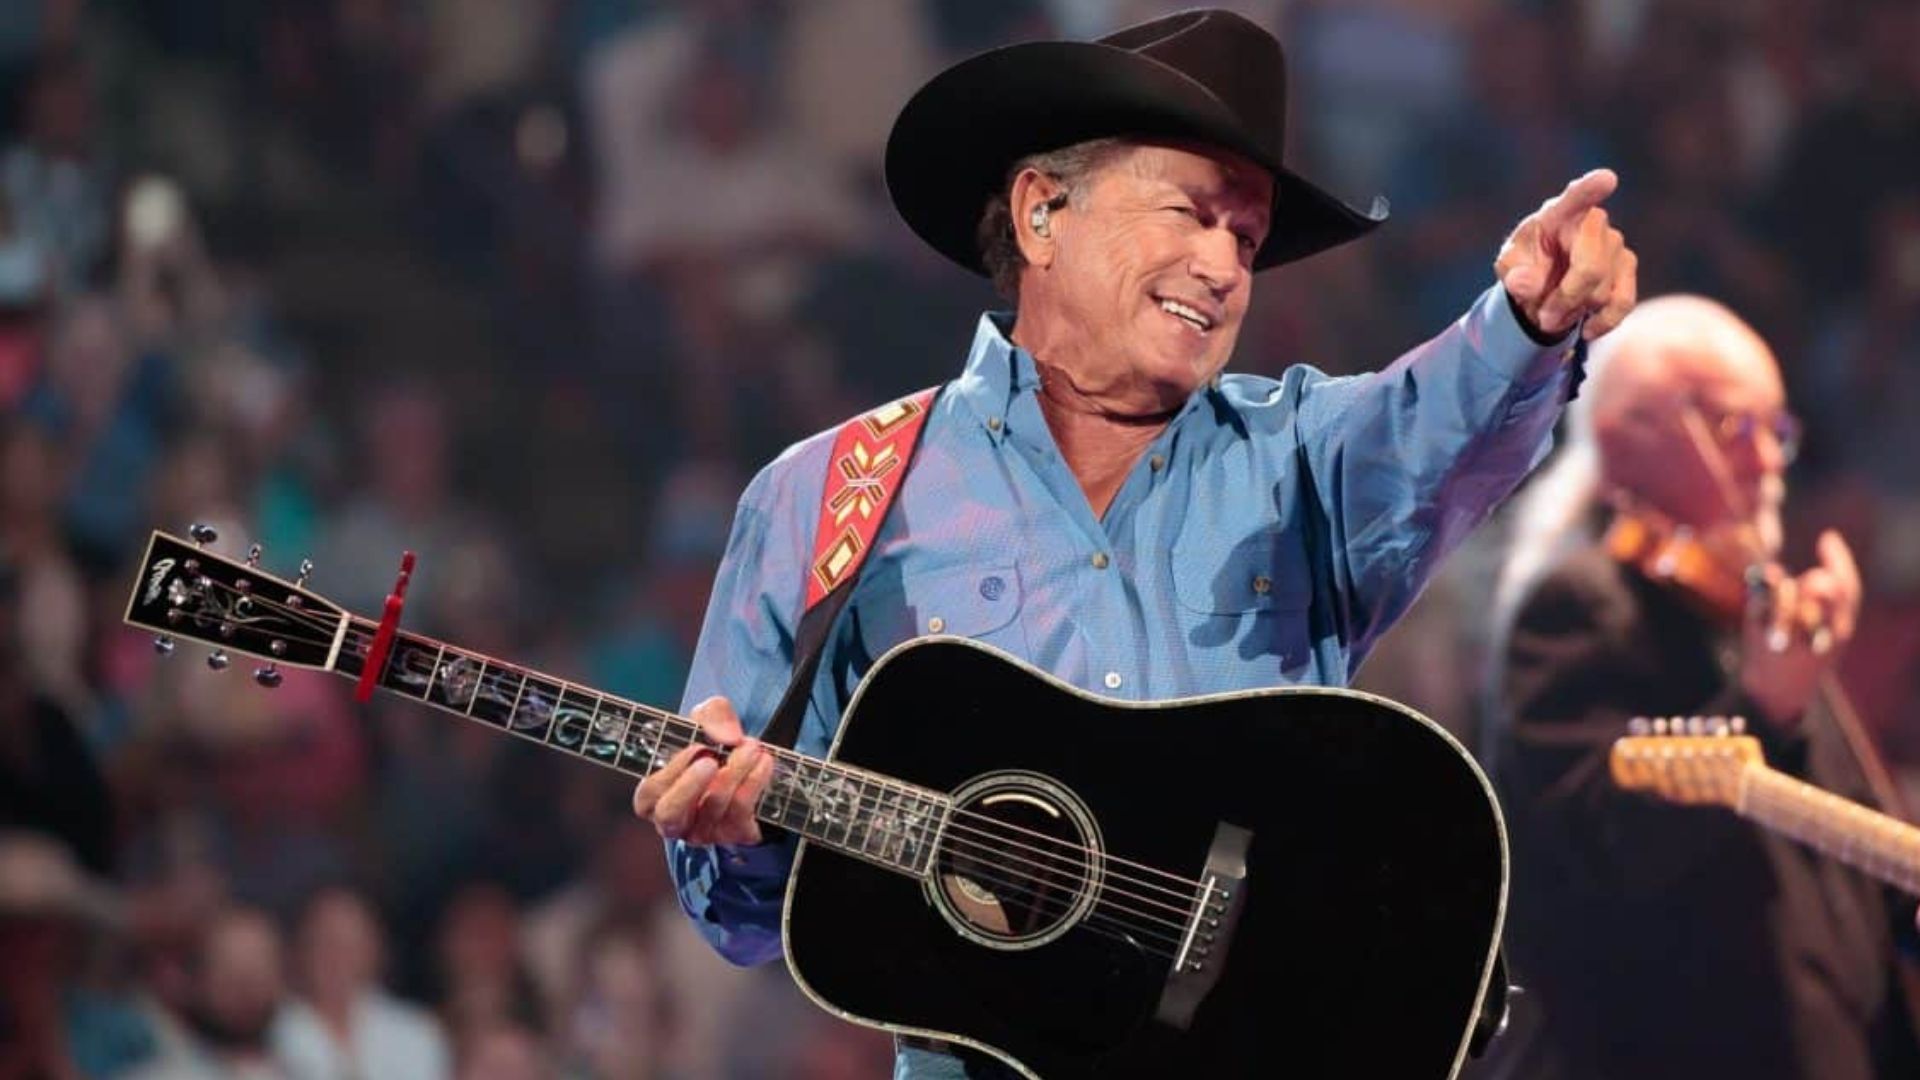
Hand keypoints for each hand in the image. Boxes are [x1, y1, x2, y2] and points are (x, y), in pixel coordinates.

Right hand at [631, 696, 776, 846]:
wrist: (747, 767)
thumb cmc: (711, 746)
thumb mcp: (706, 721)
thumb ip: (712, 716)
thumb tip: (729, 737)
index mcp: (655, 795)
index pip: (649, 793)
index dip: (671, 771)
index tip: (696, 747)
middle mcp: (675, 820)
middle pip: (670, 814)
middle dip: (689, 786)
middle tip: (712, 761)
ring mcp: (704, 831)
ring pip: (714, 807)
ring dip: (735, 772)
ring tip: (752, 747)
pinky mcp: (734, 834)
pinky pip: (742, 812)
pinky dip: (755, 782)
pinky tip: (764, 761)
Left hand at [1495, 169, 1637, 340]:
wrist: (1544, 282)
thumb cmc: (1526, 264)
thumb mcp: (1510, 268)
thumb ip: (1515, 274)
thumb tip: (1525, 284)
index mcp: (1558, 213)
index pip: (1576, 197)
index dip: (1591, 188)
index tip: (1607, 179)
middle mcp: (1593, 222)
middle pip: (1590, 270)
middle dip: (1565, 300)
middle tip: (1543, 317)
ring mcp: (1616, 243)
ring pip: (1602, 292)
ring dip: (1575, 313)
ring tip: (1553, 315)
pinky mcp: (1628, 266)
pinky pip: (1623, 301)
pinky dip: (1604, 322)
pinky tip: (1587, 329)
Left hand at [1739, 531, 1860, 724]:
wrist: (1775, 694)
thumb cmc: (1801, 658)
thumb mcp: (1820, 633)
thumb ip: (1819, 604)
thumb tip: (1804, 572)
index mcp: (1839, 633)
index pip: (1848, 589)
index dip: (1839, 560)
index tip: (1827, 536)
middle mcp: (1820, 637)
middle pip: (1821, 589)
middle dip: (1813, 580)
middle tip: (1806, 581)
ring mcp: (1792, 638)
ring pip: (1790, 594)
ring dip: (1784, 588)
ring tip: (1779, 590)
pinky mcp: (1761, 639)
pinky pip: (1763, 602)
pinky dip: (1762, 591)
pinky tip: (1763, 583)